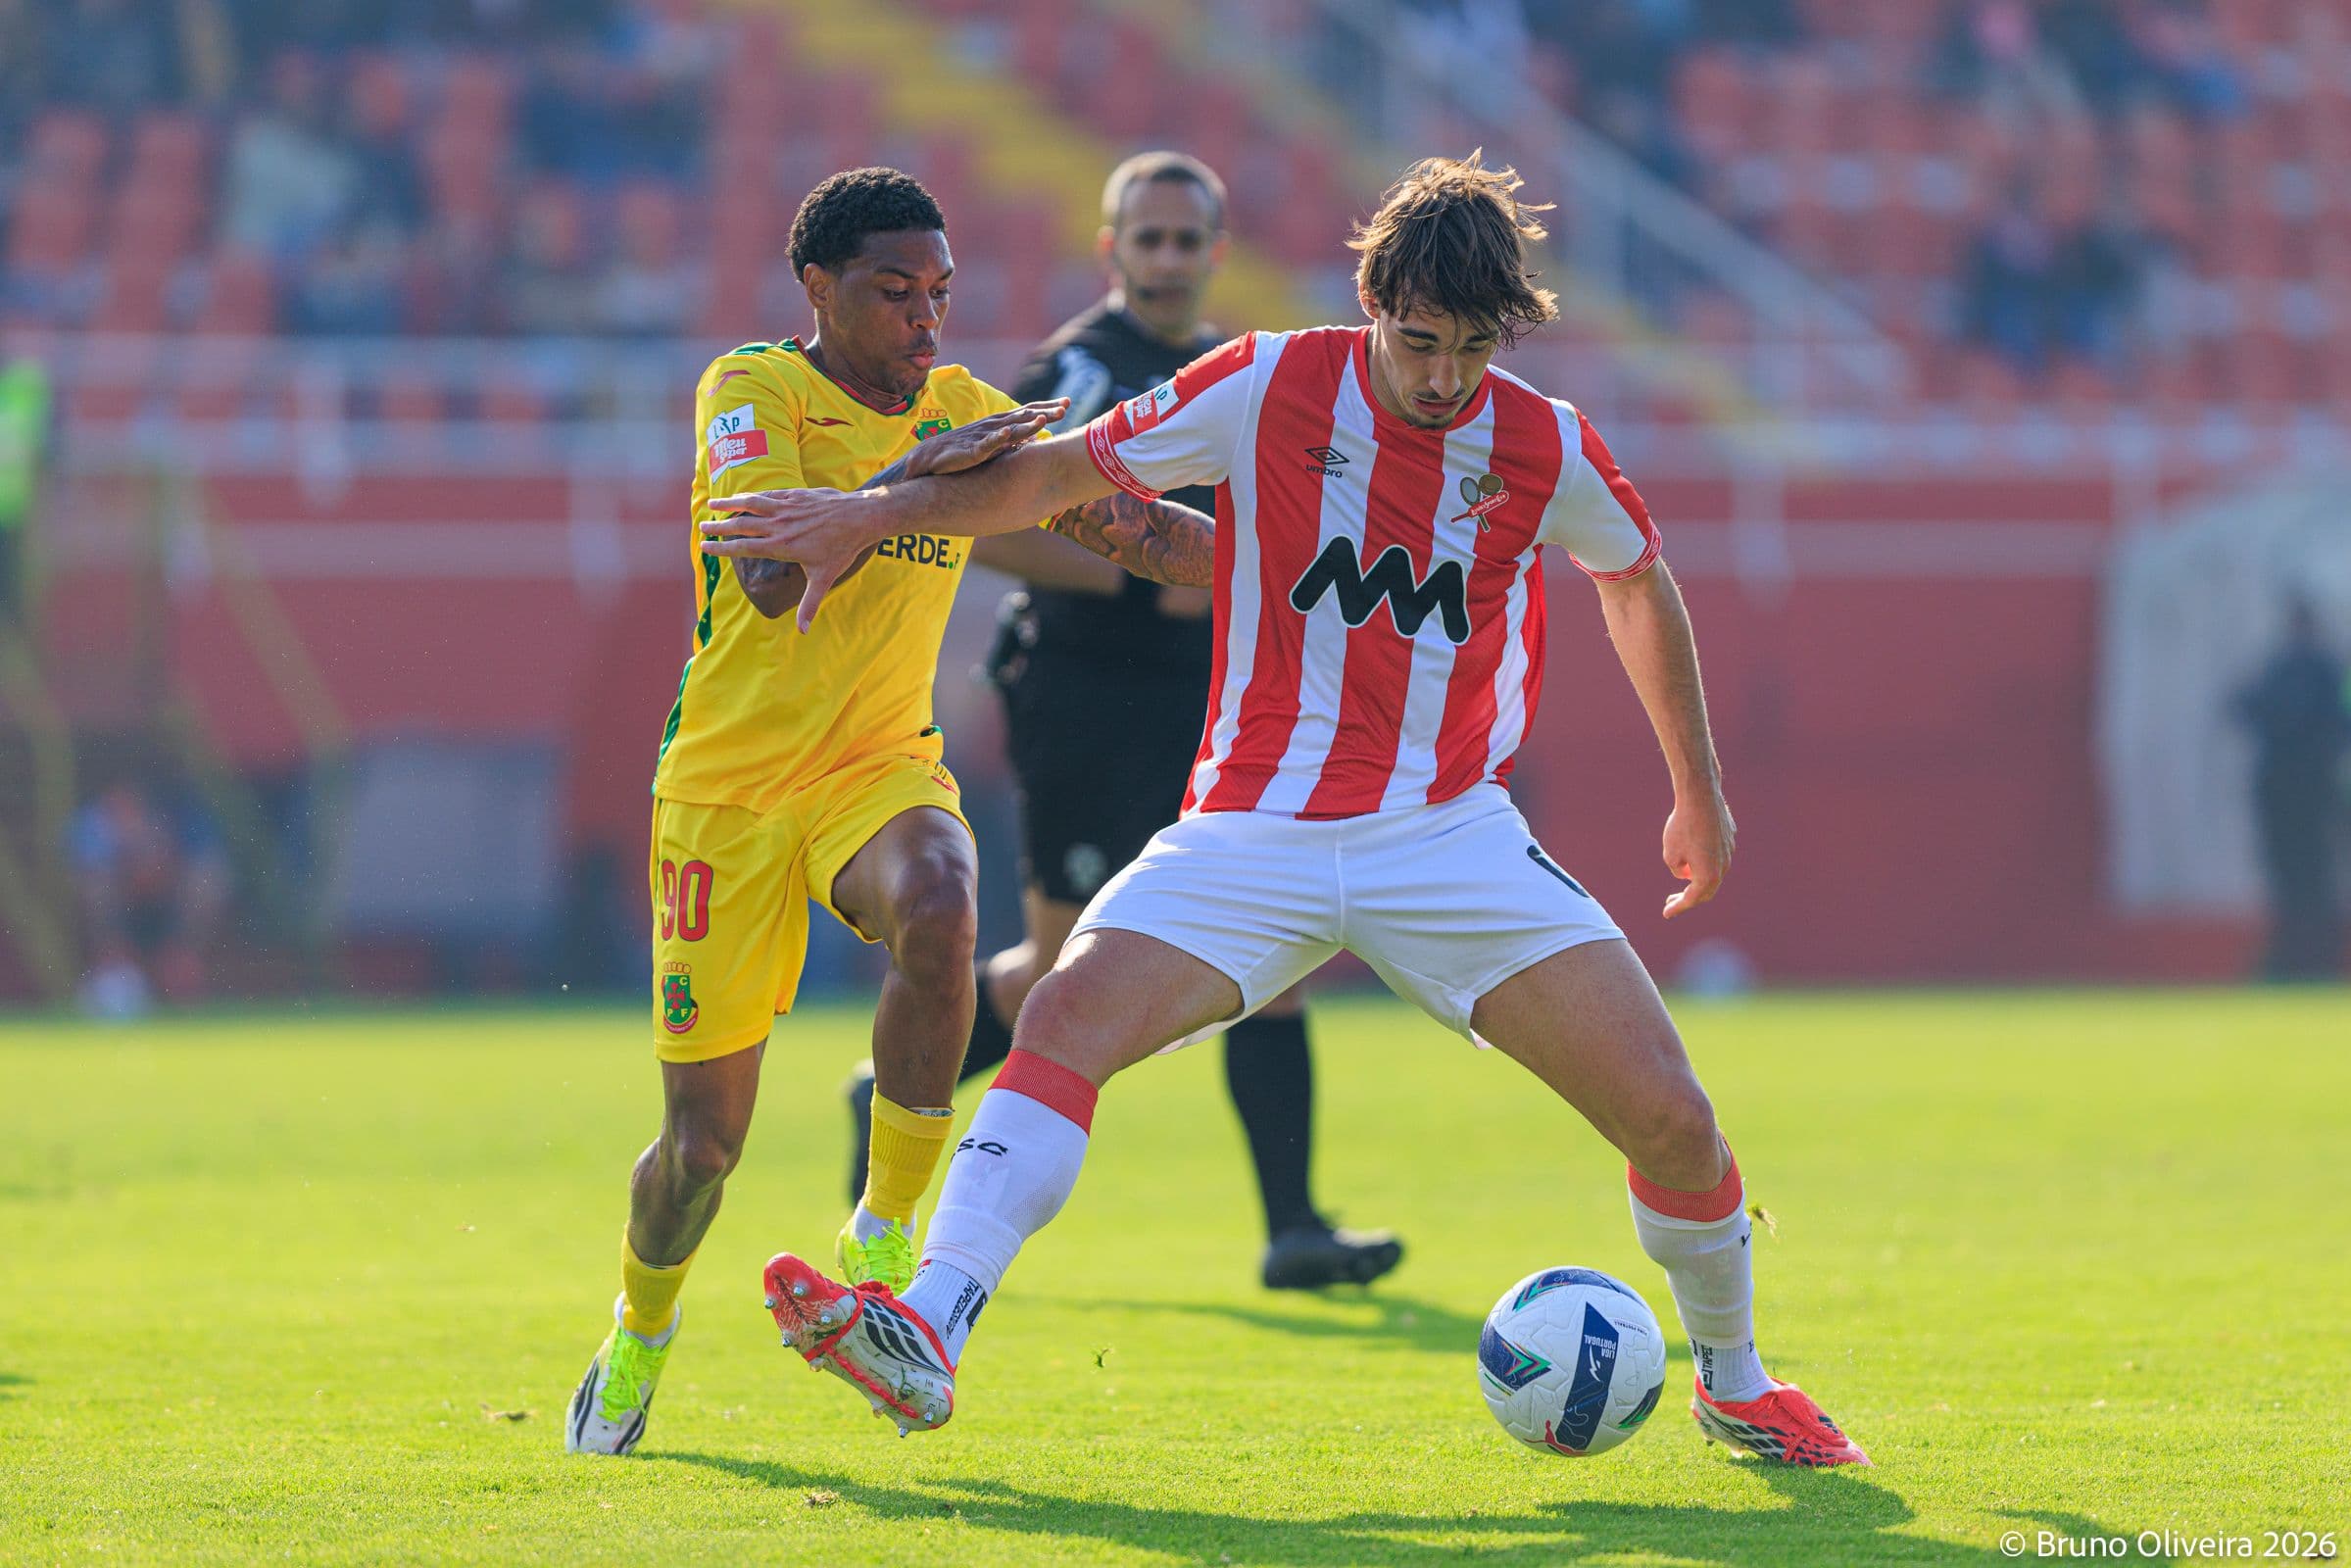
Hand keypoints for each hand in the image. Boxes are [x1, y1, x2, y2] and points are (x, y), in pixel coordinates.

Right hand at [702, 488, 879, 631]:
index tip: (705, 547)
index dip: (722, 548)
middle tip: (702, 527)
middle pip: (741, 525)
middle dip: (719, 526)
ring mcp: (786, 508)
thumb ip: (810, 604)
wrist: (859, 517)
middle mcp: (779, 526)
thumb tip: (802, 631)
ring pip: (751, 504)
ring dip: (729, 504)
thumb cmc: (842, 549)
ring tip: (712, 504)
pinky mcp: (795, 495)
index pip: (744, 548)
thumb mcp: (824, 579)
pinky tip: (744, 497)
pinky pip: (768, 494)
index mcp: (781, 546)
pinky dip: (753, 496)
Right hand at [901, 400, 1067, 479]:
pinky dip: (997, 438)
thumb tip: (1034, 438)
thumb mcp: (993, 444)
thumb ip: (1013, 440)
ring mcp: (983, 437)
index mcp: (1000, 423)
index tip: (1068, 402)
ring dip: (1027, 424)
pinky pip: (986, 444)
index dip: (1047, 406)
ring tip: (1045, 420)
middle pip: (1023, 416)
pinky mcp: (972, 450)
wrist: (930, 458)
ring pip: (1009, 429)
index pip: (1027, 411)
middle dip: (1045, 411)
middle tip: (1067, 407)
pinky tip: (1007, 434)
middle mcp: (993, 425)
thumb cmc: (961, 451)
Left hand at [1660, 787, 1733, 919]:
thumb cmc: (1682, 826)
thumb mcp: (1670, 854)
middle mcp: (1723, 866)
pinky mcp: (1729, 837)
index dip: (1678, 907)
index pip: (1692, 899)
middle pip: (1706, 890)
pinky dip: (1705, 860)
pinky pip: (1717, 854)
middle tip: (1671, 901)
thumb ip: (1677, 869)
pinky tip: (1693, 854)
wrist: (1700, 797)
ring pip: (1714, 871)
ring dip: (1698, 878)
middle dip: (1688, 897)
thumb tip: (1686, 873)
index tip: (1666, 913)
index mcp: (1708, 875)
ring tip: (1682, 877)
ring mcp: (1729, 851)